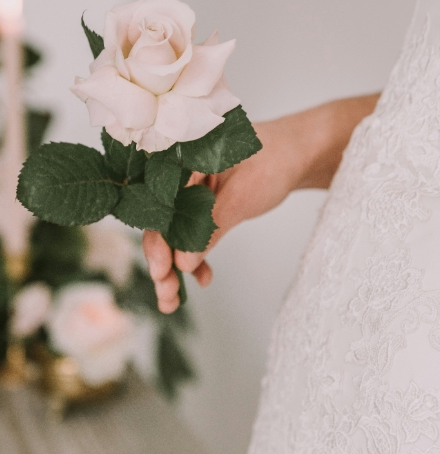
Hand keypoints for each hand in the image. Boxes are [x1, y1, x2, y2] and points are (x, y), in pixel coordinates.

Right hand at [143, 94, 379, 312]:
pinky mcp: (198, 206)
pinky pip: (189, 235)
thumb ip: (211, 226)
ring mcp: (187, 192)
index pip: (160, 204)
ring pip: (172, 233)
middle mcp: (179, 175)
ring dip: (173, 267)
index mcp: (182, 159)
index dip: (157, 240)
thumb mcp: (245, 194)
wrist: (296, 154)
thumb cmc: (274, 160)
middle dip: (162, 261)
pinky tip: (202, 277)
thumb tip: (183, 261)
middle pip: (161, 223)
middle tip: (167, 294)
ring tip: (173, 299)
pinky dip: (193, 258)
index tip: (161, 270)